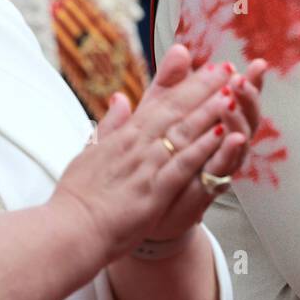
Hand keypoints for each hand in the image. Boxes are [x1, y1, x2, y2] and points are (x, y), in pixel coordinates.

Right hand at [48, 44, 254, 261]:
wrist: (68, 231)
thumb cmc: (77, 197)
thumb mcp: (90, 152)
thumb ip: (110, 125)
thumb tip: (119, 98)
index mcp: (124, 136)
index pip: (161, 103)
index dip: (186, 85)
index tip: (205, 69)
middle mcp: (138, 146)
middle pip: (175, 109)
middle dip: (203, 87)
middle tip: (227, 68)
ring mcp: (146, 167)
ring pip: (183, 132)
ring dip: (209, 111)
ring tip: (231, 92)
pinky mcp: (153, 191)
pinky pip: (183, 165)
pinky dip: (202, 148)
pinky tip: (221, 135)